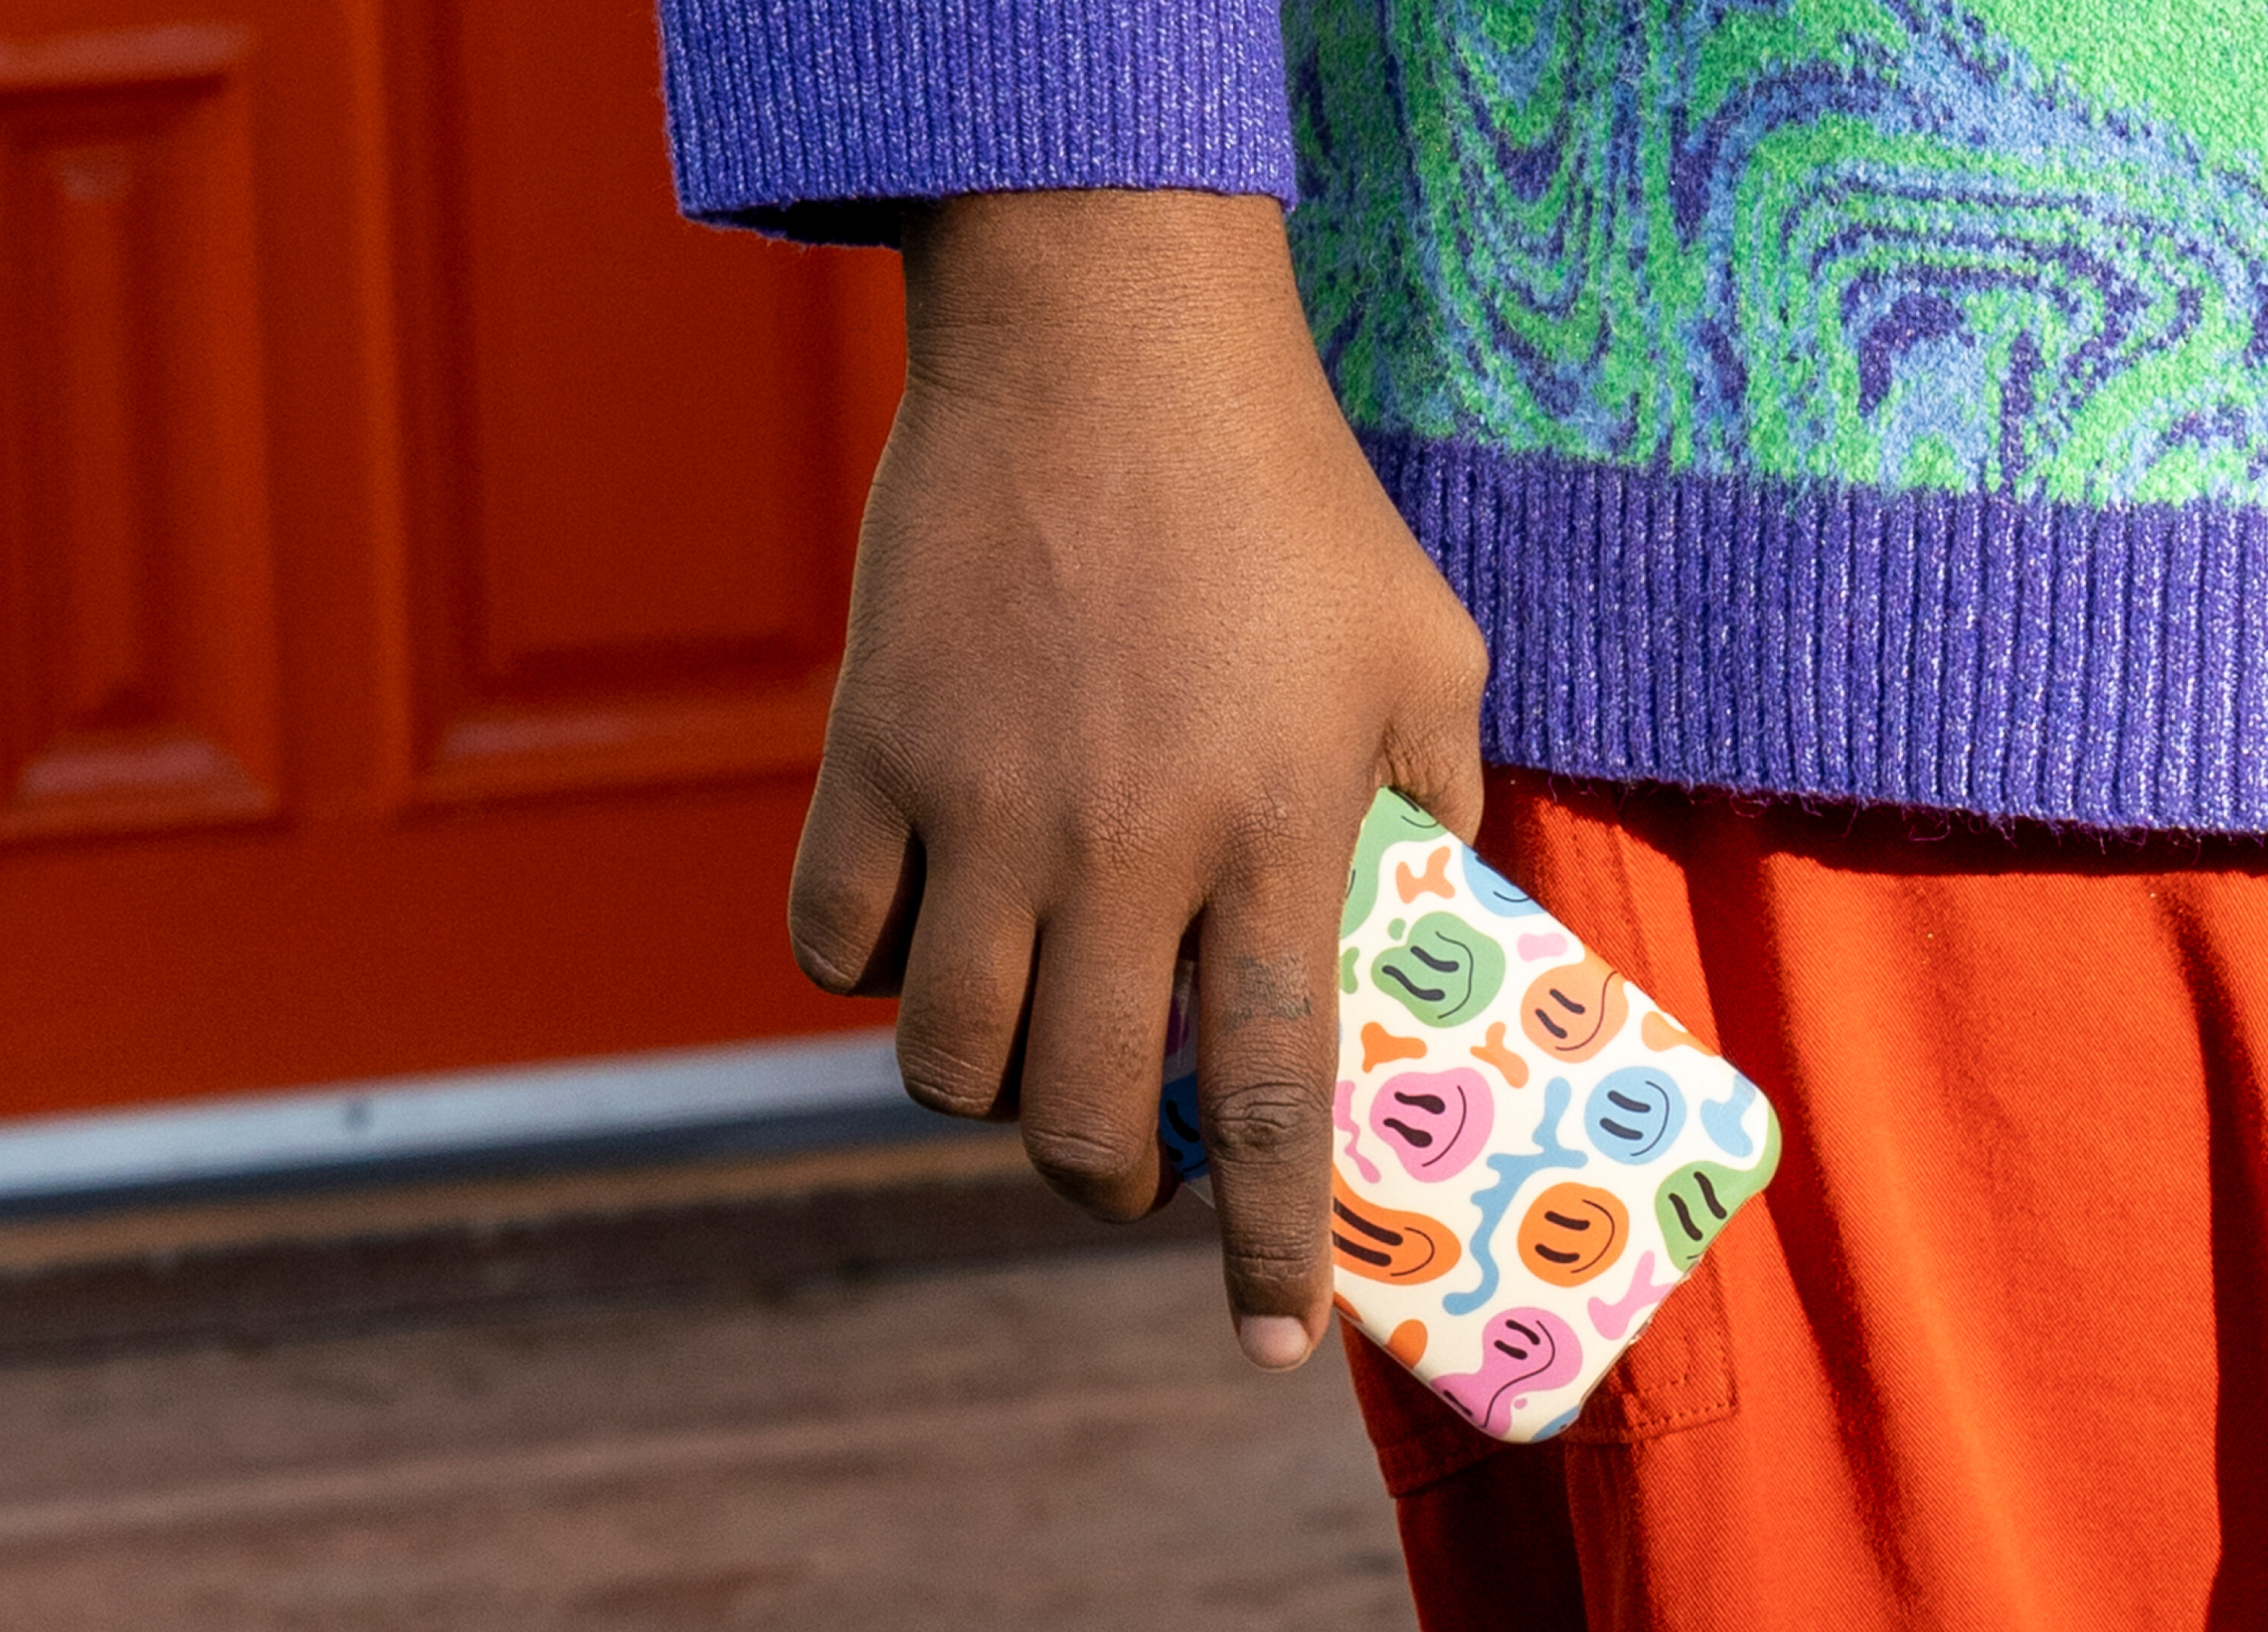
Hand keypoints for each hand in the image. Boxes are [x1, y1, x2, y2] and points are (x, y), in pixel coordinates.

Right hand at [791, 191, 1488, 1370]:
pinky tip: (922, 924)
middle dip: (1108, 1182)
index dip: (1271, 1244)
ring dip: (989, 1087)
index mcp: (1276, 833)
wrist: (1106, 340)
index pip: (1278, 1094)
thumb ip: (1437, 802)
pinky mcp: (871, 752)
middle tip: (1131, 1158)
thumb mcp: (1430, 650)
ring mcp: (980, 806)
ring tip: (1033, 1033)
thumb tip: (1430, 914)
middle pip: (1084, 1118)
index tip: (1267, 1343)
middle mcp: (1122, 846)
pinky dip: (868, 971)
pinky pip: (830, 942)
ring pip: (942, 1058)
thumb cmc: (1290, 498)